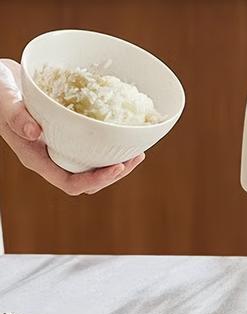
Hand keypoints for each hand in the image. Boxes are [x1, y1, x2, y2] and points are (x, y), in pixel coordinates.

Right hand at [0, 59, 144, 194]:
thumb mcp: (4, 99)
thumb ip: (16, 115)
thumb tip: (35, 133)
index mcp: (36, 158)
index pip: (70, 184)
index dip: (96, 181)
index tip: (117, 167)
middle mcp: (50, 158)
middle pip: (88, 181)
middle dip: (114, 174)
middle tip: (135, 157)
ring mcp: (60, 149)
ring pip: (93, 168)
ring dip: (117, 164)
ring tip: (137, 151)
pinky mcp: (68, 137)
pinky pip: (92, 149)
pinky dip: (110, 146)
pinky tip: (124, 136)